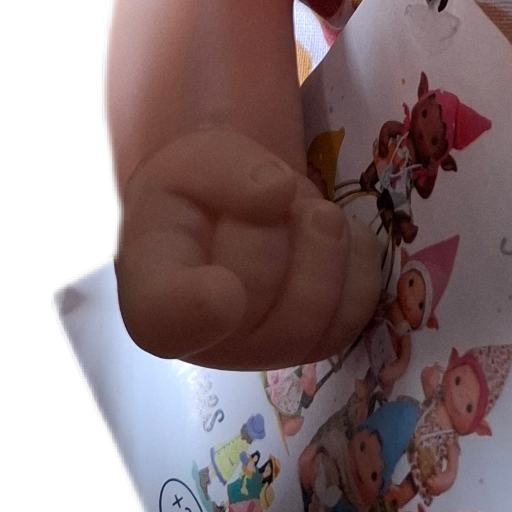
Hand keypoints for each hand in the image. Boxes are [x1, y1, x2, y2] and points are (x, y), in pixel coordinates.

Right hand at [116, 125, 383, 365]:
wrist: (230, 214)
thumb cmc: (198, 194)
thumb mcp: (192, 160)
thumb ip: (224, 171)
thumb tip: (275, 193)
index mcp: (153, 294)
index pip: (164, 321)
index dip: (197, 311)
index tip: (225, 291)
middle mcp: (206, 341)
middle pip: (257, 288)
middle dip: (272, 223)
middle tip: (266, 202)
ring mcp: (265, 351)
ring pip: (314, 310)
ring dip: (322, 240)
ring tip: (302, 213)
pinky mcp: (320, 343)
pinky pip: (358, 306)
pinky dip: (357, 258)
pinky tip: (333, 237)